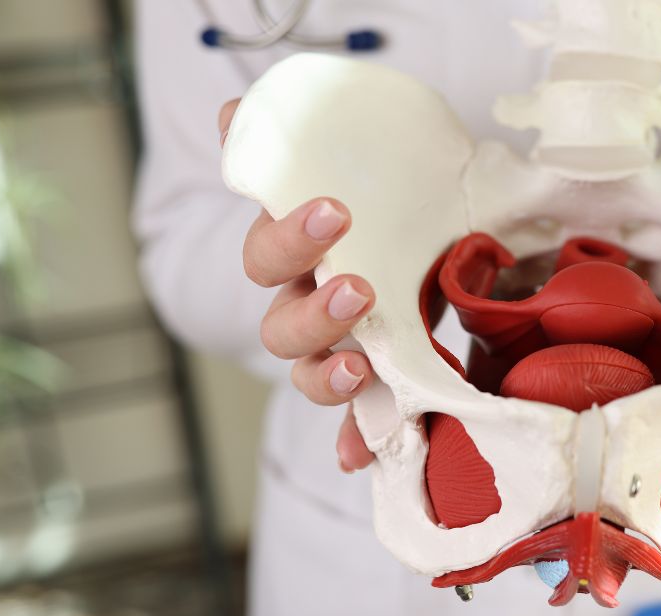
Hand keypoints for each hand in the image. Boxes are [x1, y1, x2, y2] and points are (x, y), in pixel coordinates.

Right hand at [220, 99, 378, 473]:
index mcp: (297, 256)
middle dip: (314, 313)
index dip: (291, 237)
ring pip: (307, 376)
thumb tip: (232, 112)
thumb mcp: (358, 168)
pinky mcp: (371, 382)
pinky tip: (359, 457)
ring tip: (360, 365)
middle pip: (280, 327)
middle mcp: (303, 306)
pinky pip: (354, 421)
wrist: (428, 238)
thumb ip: (295, 143)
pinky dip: (353, 440)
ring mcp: (333, 349)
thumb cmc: (383, 204)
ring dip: (327, 376)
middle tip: (359, 291)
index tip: (336, 211)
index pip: (267, 253)